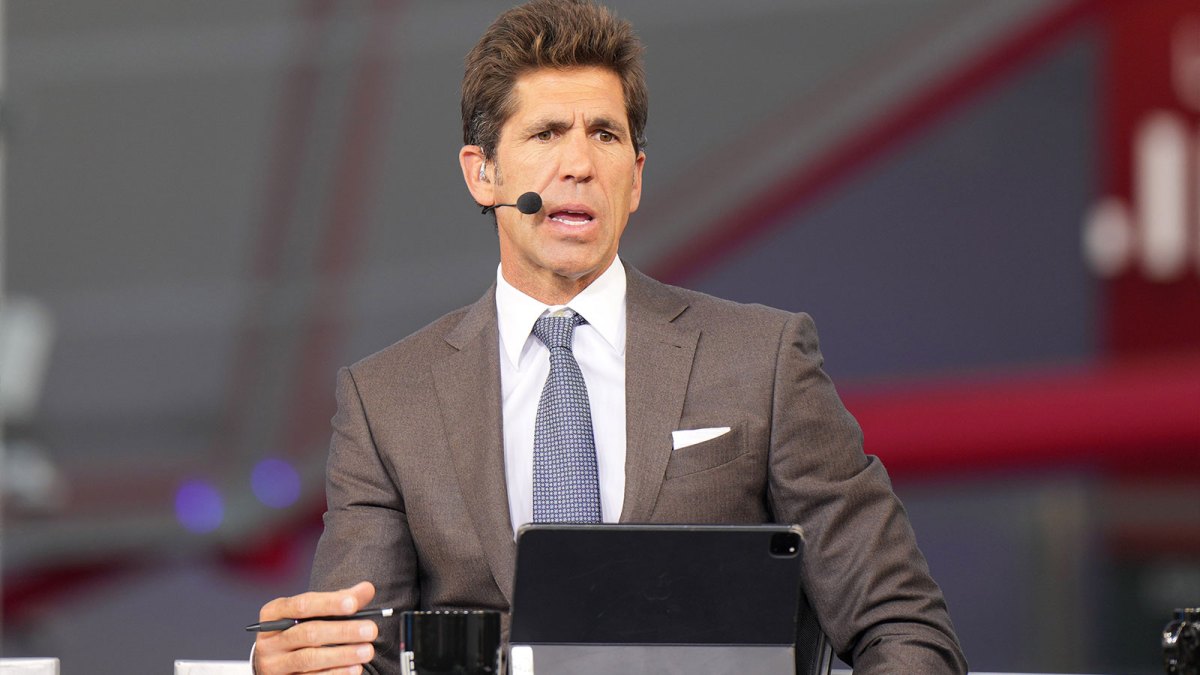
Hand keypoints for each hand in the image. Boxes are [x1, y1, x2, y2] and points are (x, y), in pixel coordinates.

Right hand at [254, 581, 377, 674]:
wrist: (279, 662)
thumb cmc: (302, 629)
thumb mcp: (314, 612)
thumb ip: (341, 599)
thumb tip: (367, 589)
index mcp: (274, 613)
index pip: (302, 605)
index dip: (328, 603)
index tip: (354, 603)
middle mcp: (269, 640)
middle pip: (307, 633)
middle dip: (342, 631)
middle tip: (371, 630)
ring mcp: (273, 664)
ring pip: (309, 658)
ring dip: (342, 655)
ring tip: (367, 651)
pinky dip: (335, 673)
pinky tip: (354, 668)